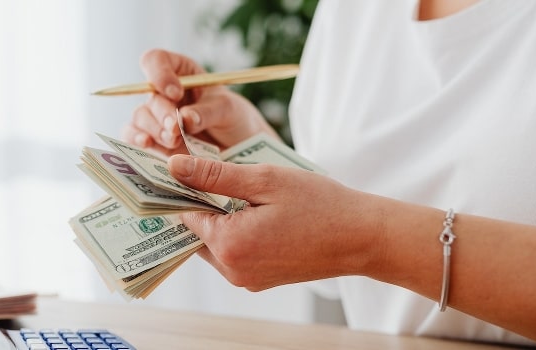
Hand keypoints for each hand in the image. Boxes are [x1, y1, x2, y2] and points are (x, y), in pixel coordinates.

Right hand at [123, 49, 278, 154]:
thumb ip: (207, 111)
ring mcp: (156, 117)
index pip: (156, 61)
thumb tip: (184, 118)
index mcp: (181, 73)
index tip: (175, 93)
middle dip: (162, 112)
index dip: (159, 73)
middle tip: (176, 127)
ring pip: (140, 117)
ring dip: (154, 129)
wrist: (239, 148)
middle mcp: (164, 93)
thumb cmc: (234, 119)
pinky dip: (137, 139)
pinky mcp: (154, 140)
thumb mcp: (228, 109)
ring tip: (174, 141)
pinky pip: (134, 136)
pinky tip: (146, 143)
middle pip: (149, 95)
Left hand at [167, 154, 381, 290]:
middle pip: (195, 232)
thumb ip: (214, 175)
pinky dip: (234, 233)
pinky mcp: (258, 281)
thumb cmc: (320, 204)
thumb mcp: (264, 180)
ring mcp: (245, 279)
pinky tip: (253, 212)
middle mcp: (232, 270)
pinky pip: (232, 255)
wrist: (362, 238)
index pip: (184, 214)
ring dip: (218, 219)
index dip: (182, 189)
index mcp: (229, 244)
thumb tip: (173, 166)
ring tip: (237, 192)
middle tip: (210, 175)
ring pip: (213, 244)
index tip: (183, 169)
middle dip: (199, 204)